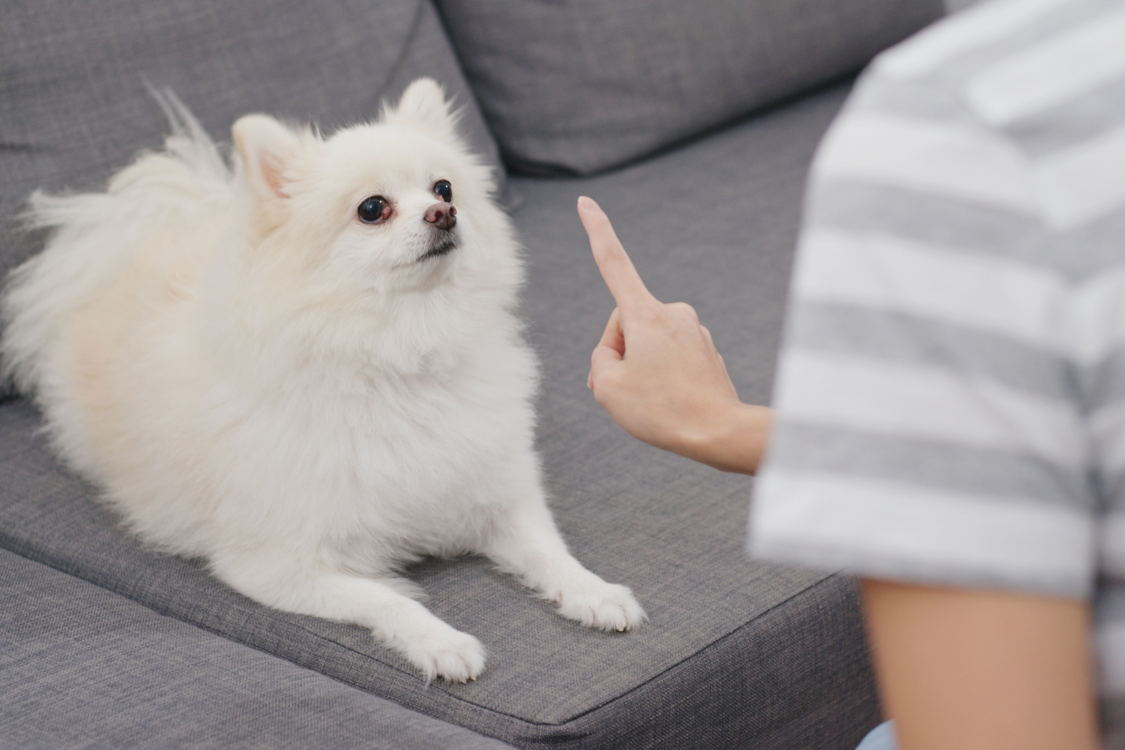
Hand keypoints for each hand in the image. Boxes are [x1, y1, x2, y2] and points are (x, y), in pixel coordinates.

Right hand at [577, 196, 770, 474]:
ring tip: (651, 402)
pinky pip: (670, 358)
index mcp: (646, 314)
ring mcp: (694, 331)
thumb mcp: (607, 388)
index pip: (614, 263)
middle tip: (621, 391)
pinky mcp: (706, 351)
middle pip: (626, 325)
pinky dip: (661, 377)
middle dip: (617, 353)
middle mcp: (674, 313)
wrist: (721, 432)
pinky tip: (670, 403)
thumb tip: (618, 353)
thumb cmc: (661, 410)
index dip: (596, 231)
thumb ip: (601, 361)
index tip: (586, 202)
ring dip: (639, 368)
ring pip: (648, 344)